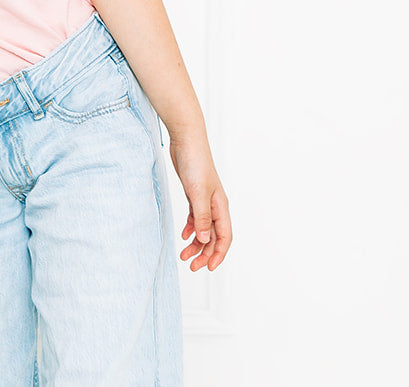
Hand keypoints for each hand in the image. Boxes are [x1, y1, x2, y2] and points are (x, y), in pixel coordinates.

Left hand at [168, 134, 231, 271]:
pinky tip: (184, 235)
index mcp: (221, 206)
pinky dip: (191, 228)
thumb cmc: (195, 163)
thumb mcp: (197, 193)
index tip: (208, 268)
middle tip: (191, 267)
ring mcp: (205, 200)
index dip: (218, 254)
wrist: (186, 141)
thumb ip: (201, 217)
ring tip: (183, 255)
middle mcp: (215, 205)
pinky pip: (195, 218)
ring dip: (196, 243)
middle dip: (204, 253)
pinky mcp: (194, 195)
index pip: (224, 237)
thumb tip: (203, 240)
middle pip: (214, 236)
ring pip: (204, 229)